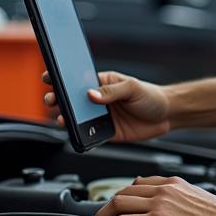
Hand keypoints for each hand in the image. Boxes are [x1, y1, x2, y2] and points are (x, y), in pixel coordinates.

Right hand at [42, 70, 170, 141]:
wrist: (168, 115)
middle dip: (58, 100)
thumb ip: (112, 91)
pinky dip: (82, 136)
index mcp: (102, 83)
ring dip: (67, 119)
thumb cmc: (151, 95)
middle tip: (52, 101)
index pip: (77, 80)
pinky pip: (90, 135)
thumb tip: (91, 94)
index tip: (48, 79)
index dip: (61, 80)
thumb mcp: (132, 88)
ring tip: (61, 119)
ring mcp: (101, 117)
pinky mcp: (107, 133)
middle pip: (72, 101)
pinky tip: (77, 135)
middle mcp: (98, 100)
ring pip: (78, 119)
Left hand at [87, 175, 215, 215]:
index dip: (124, 192)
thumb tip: (173, 213)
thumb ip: (181, 201)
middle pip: (124, 191)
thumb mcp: (199, 201)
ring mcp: (158, 205)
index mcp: (174, 184)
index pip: (141, 182)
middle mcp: (164, 190)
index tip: (118, 201)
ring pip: (118, 204)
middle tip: (99, 215)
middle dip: (107, 204)